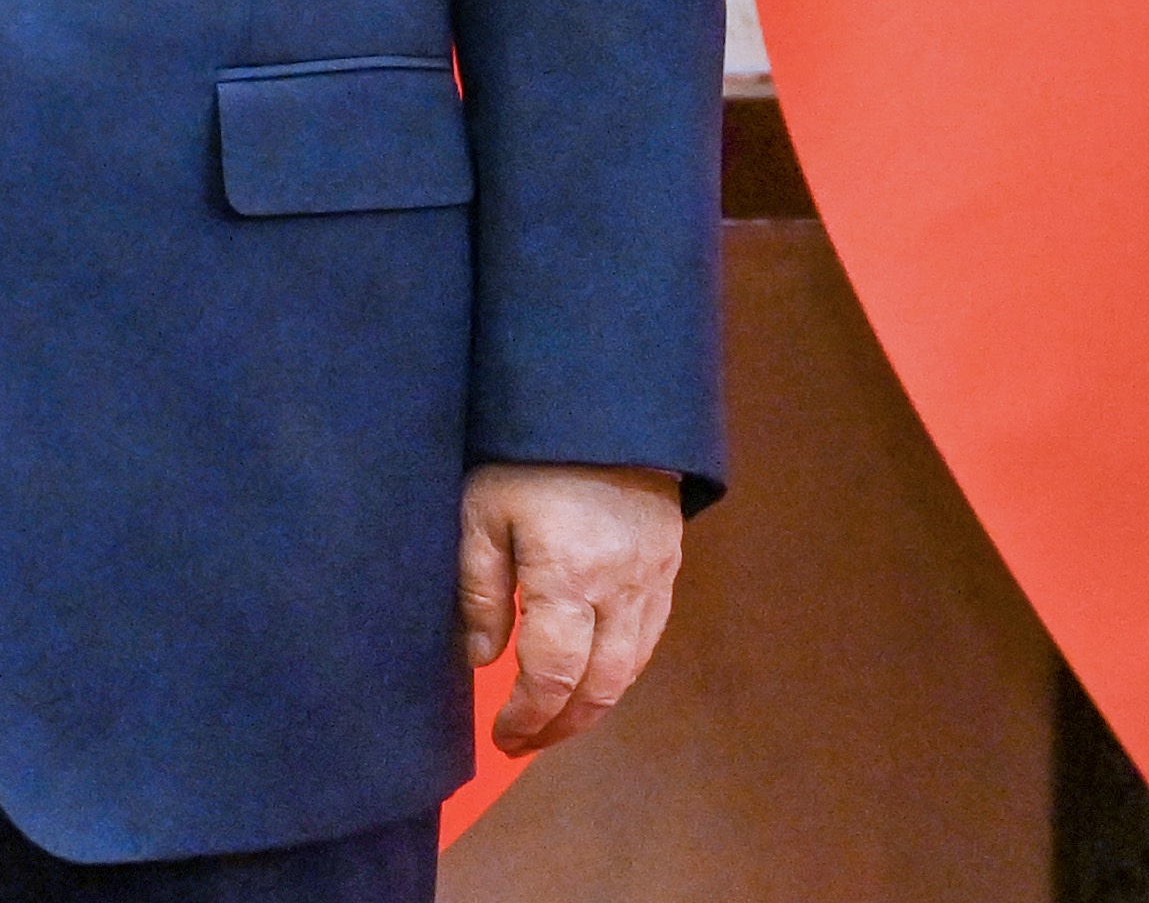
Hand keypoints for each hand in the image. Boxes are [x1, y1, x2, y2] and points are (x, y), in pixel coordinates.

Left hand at [457, 462, 683, 751]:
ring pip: (630, 670)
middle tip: (524, 744)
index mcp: (568, 578)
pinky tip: (593, 678)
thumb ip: (481, 588)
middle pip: (599, 686)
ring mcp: (652, 582)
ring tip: (553, 723)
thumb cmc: (527, 454)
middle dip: (560, 725)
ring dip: (593, 706)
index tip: (501, 734)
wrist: (602, 404)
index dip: (527, 715)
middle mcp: (619, 591)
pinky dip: (620, 672)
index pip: (552, 675)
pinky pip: (648, 639)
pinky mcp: (667, 569)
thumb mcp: (481, 510)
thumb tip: (482, 660)